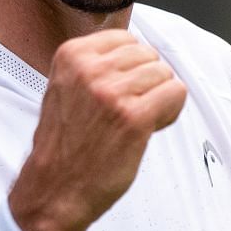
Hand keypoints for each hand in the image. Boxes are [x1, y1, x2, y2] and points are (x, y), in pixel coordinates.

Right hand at [7, 30, 185, 230]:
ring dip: (159, 99)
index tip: (119, 93)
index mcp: (71, 55)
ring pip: (164, 74)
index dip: (132, 67)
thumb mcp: (67, 88)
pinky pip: (175, 93)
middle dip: (147, 83)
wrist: (54, 190)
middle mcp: (90, 69)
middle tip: (129, 112)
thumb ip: (96, 65)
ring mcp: (112, 92)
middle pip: (149, 56)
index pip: (127, 40)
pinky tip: (151, 128)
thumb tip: (139, 50)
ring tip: (137, 122)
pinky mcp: (134, 117)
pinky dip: (170, 111)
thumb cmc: (66, 145)